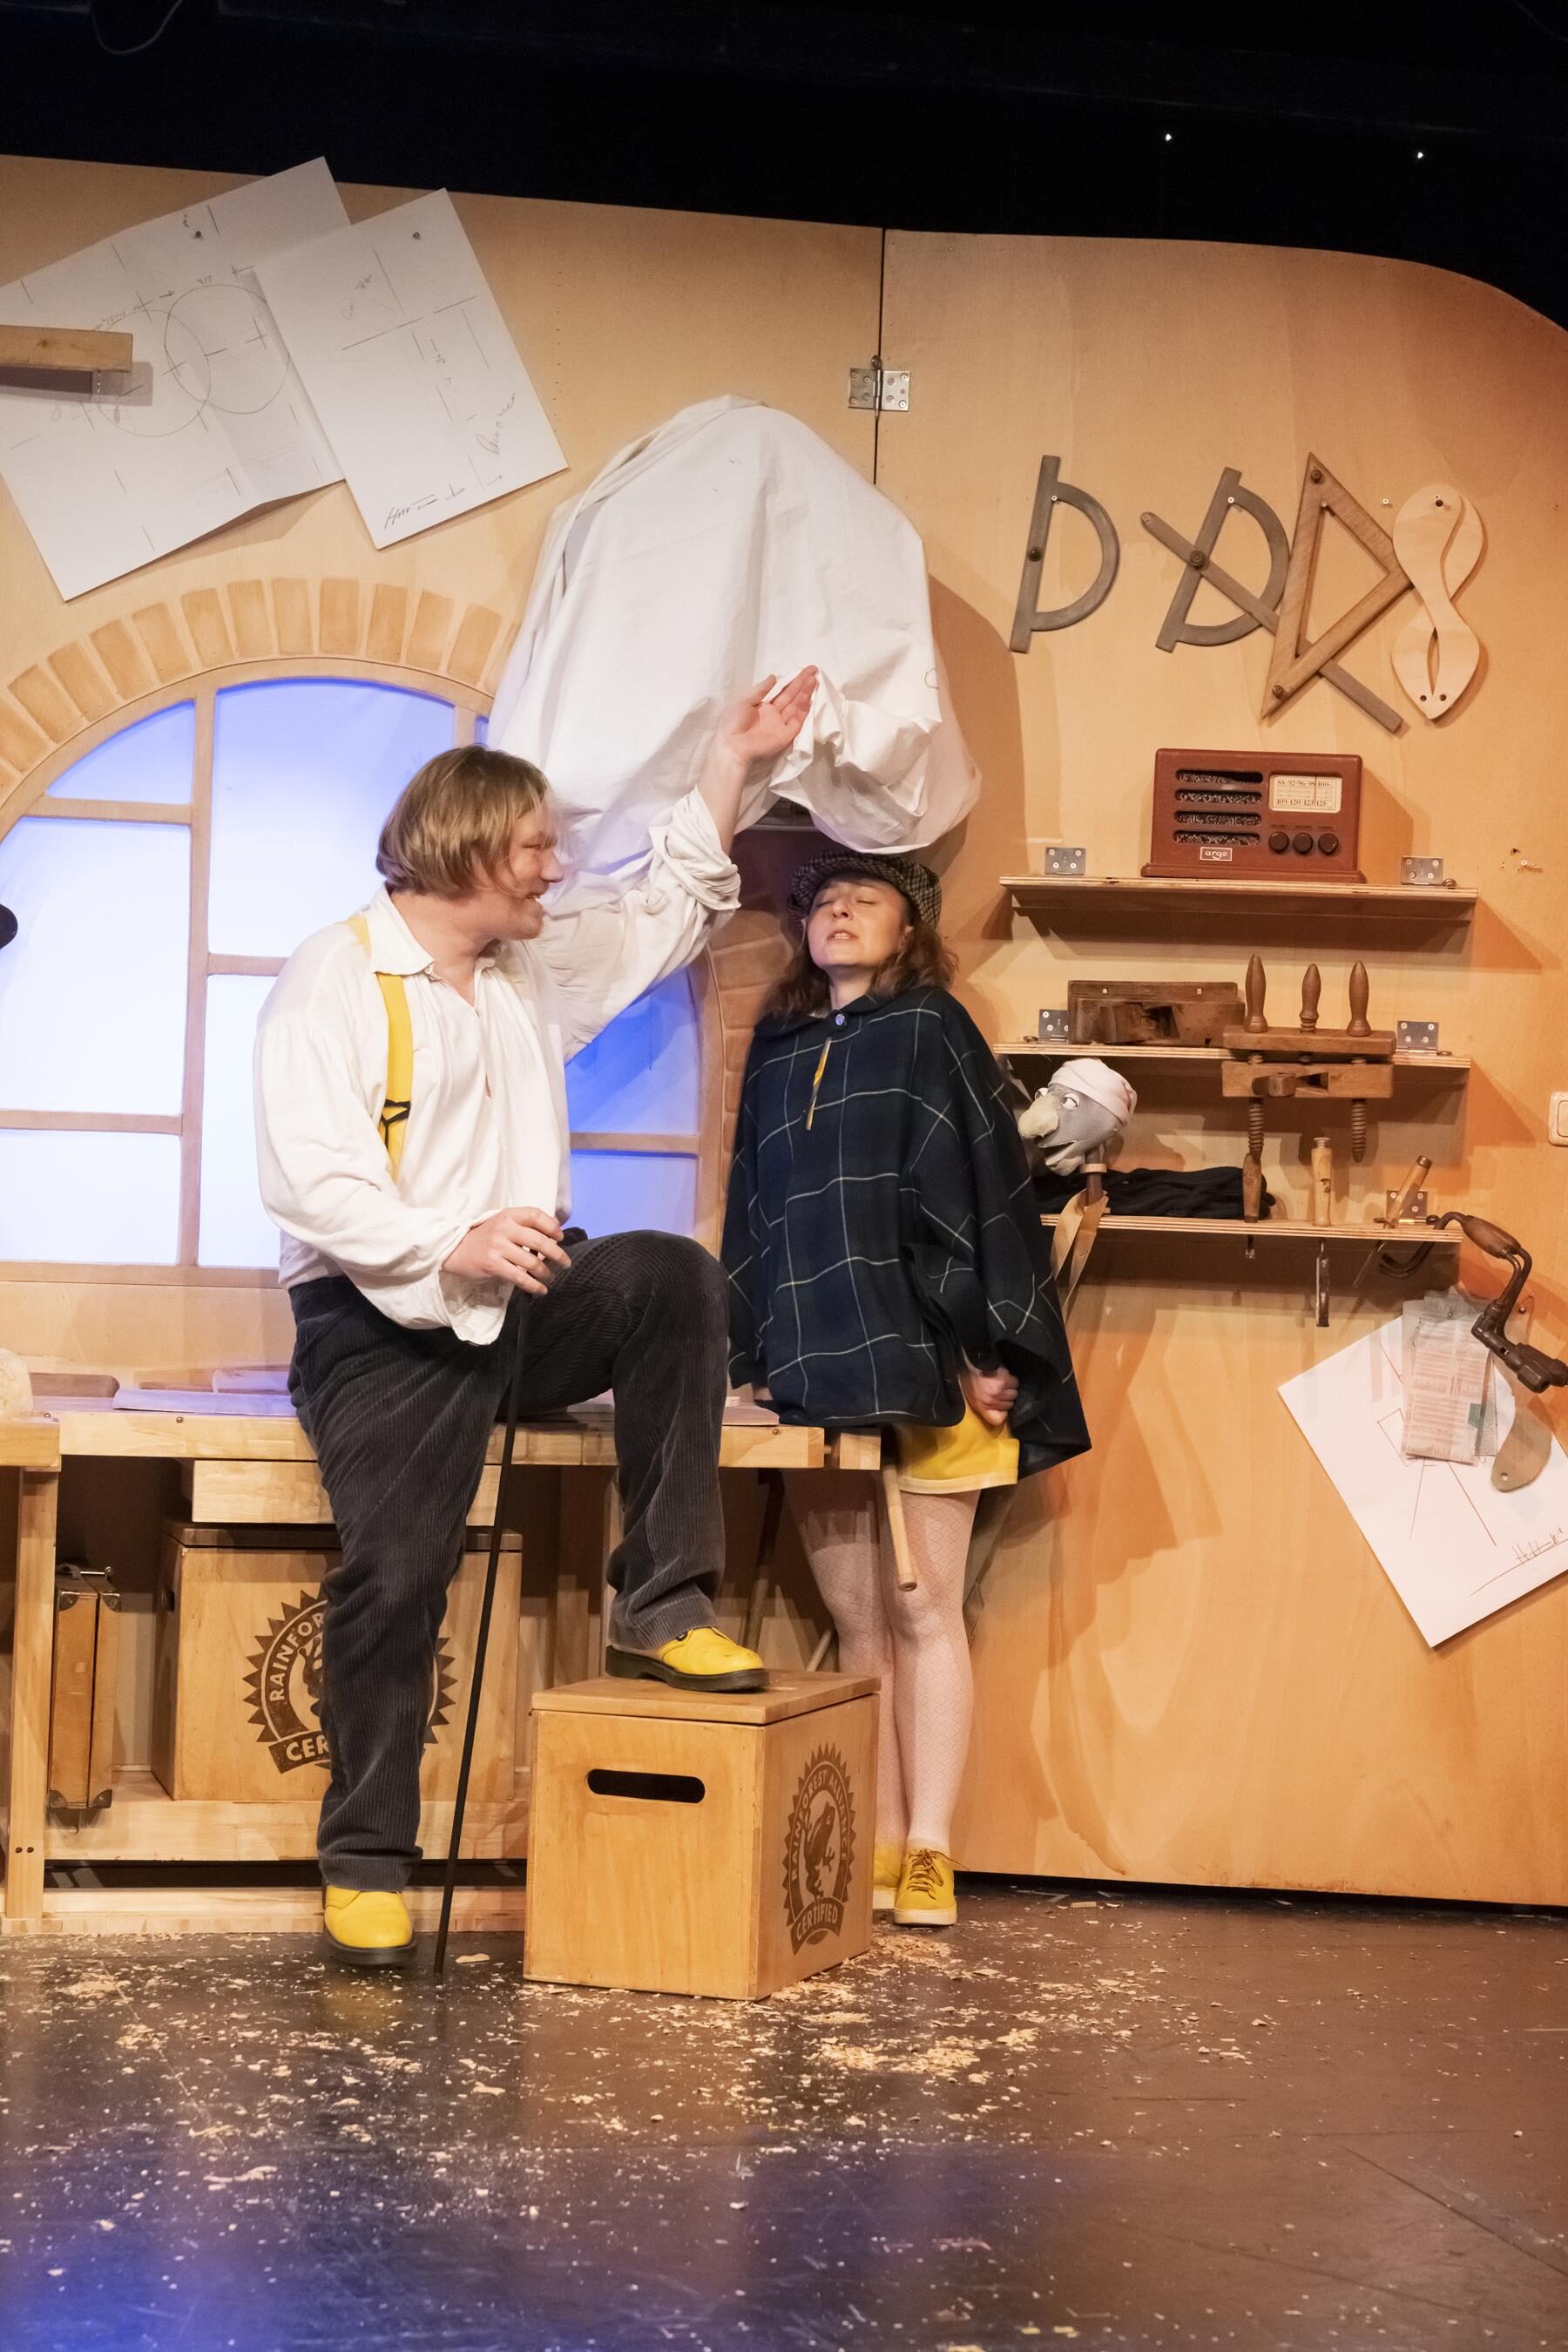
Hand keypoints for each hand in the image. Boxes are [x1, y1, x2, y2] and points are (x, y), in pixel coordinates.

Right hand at [443, 1207, 570, 1295]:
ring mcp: (498, 1247)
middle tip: (565, 1263)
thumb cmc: (485, 1237)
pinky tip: (541, 1289)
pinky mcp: (493, 1265)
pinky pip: (520, 1277)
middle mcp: (503, 1228)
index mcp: (508, 1215)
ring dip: (546, 1273)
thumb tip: (556, 1227)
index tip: (560, 1238)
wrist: (456, 1250)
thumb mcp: (503, 1223)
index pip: (535, 1215)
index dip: (552, 1226)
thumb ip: (525, 1224)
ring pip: (531, 1262)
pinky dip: (534, 1285)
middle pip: (539, 1240)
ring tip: (550, 1277)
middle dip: (557, 1254)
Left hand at [716, 667, 817, 767]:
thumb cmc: (733, 723)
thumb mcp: (744, 700)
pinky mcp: (785, 735)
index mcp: (762, 706)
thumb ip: (760, 689)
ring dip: (805, 693)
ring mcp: (780, 725)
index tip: (801, 670)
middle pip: (790, 696)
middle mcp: (773, 714)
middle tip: (813, 670)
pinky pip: (797, 721)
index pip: (780, 691)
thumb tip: (773, 677)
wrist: (732, 747)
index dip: (790, 681)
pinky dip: (804, 710)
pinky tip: (810, 698)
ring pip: (795, 706)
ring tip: (814, 680)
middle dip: (801, 683)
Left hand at [960, 1359, 1018, 1428]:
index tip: (1003, 1410)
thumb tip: (993, 1407)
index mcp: (980, 1405)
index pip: (997, 1419)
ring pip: (1013, 1394)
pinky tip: (1005, 1375)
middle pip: (1009, 1405)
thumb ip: (982, 1403)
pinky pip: (1014, 1383)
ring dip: (1010, 1388)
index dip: (1002, 1415)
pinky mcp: (1005, 1381)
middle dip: (1006, 1398)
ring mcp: (998, 1391)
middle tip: (1000, 1390)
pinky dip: (1011, 1379)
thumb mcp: (970, 1394)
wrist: (970, 1360)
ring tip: (1003, 1382)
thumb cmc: (969, 1375)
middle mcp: (991, 1400)